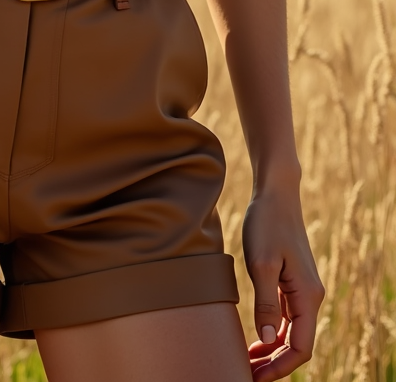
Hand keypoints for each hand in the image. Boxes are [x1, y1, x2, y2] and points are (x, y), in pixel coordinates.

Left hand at [242, 183, 324, 379]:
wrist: (276, 193)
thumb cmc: (267, 223)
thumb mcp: (262, 263)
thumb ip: (266, 302)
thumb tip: (268, 339)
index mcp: (308, 296)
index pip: (301, 347)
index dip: (280, 367)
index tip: (255, 377)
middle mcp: (310, 296)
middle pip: (298, 344)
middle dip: (275, 364)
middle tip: (247, 373)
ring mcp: (302, 289)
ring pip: (292, 332)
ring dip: (273, 350)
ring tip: (248, 361)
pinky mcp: (292, 281)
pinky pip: (287, 317)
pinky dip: (273, 331)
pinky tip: (256, 337)